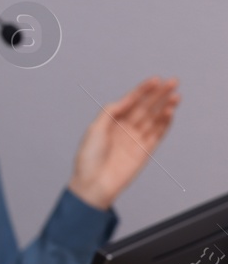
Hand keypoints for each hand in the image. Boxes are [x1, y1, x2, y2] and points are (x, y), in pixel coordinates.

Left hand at [68, 76, 179, 210]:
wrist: (93, 184)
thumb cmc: (89, 158)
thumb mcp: (95, 129)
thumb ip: (110, 112)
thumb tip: (126, 99)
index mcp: (111, 122)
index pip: (131, 102)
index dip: (143, 90)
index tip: (155, 80)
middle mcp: (125, 129)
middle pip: (146, 107)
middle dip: (159, 94)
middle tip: (172, 82)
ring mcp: (136, 139)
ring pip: (154, 119)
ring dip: (165, 107)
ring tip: (175, 95)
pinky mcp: (145, 151)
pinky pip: (158, 134)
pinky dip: (165, 123)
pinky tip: (170, 112)